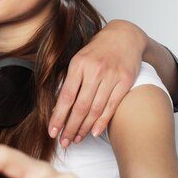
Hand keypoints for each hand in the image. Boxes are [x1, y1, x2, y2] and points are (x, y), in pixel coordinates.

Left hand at [48, 20, 145, 146]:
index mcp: (78, 65)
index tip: (51, 131)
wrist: (123, 36)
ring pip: (95, 109)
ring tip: (76, 139)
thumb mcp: (78, 60)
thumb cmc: (96, 51)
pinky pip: (112, 106)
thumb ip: (69, 81)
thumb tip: (57, 107)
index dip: (58, 116)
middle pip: (80, 106)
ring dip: (84, 127)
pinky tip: (93, 132)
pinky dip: (102, 121)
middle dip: (70, 127)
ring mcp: (111, 77)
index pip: (66, 96)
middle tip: (63, 141)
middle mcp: (95, 71)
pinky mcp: (125, 82)